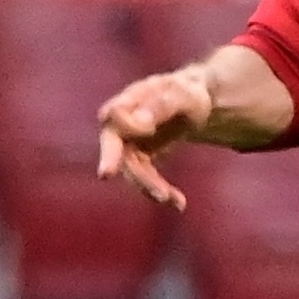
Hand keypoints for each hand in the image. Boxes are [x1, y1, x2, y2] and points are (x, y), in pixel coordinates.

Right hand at [94, 66, 217, 211]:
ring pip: (130, 169)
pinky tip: (179, 203)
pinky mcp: (138, 159)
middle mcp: (123, 123)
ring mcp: (129, 143)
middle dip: (111, 160)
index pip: (115, 113)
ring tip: (175, 201)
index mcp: (131, 99)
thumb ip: (162, 106)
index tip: (148, 129)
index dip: (126, 124)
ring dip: (149, 186)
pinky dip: (160, 191)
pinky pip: (144, 178)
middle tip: (104, 174)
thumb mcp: (183, 96)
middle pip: (112, 144)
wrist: (194, 103)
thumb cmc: (187, 94)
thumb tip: (141, 124)